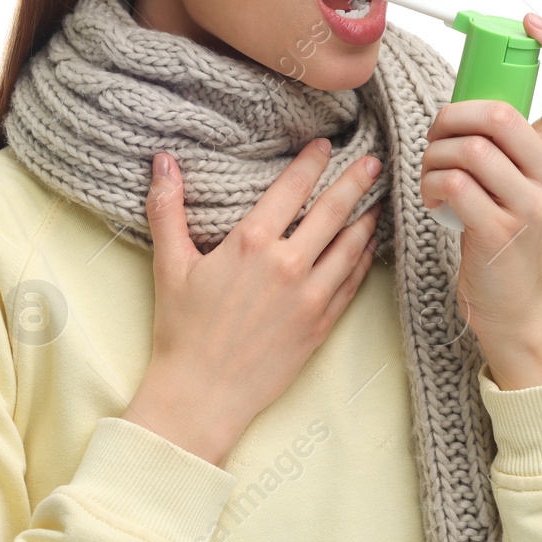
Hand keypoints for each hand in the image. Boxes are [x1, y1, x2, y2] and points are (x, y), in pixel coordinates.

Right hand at [125, 138, 382, 465]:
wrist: (202, 395)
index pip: (292, 188)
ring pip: (351, 245)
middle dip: (356, 181)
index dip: (312, 163)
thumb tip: (162, 160)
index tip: (325, 146)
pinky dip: (364, 259)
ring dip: (367, 218)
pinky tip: (368, 246)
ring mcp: (310, 296)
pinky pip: (352, 282)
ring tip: (378, 199)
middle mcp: (287, 264)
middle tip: (374, 161)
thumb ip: (167, 207)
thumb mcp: (169, 264)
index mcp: (251, 243)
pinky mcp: (321, 324)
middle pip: (332, 211)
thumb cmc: (182, 330)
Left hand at [420, 13, 541, 342]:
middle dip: (450, 115)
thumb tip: (464, 98)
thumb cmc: (501, 229)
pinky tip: (436, 198)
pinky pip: (454, 184)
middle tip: (437, 133)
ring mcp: (530, 204)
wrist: (510, 300)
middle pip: (499, 114)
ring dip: (434, 155)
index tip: (530, 21)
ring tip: (433, 173)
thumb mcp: (516, 179)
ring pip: (469, 149)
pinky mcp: (499, 231)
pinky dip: (432, 185)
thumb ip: (503, 140)